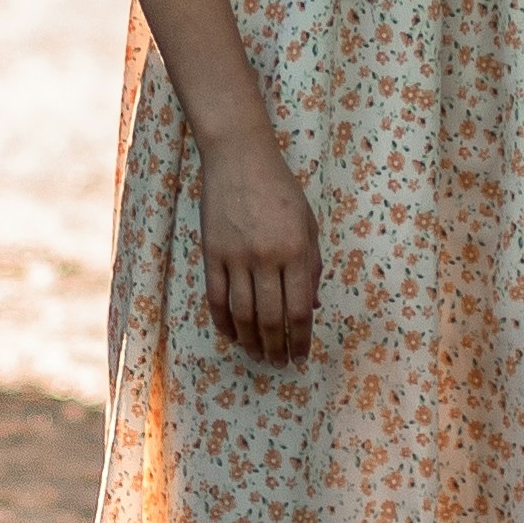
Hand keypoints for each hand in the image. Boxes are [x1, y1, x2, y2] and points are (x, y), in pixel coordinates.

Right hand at [199, 139, 321, 362]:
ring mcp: (236, 256)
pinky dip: (224, 323)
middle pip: (271, 318)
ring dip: (251, 342)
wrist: (239, 158)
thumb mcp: (307, 223)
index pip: (299, 309)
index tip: (301, 356)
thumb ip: (311, 265)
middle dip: (277, 348)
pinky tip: (232, 336)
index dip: (301, 339)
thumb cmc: (280, 189)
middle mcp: (266, 257)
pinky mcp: (211, 254)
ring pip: (243, 314)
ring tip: (258, 356)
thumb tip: (311, 308)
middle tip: (279, 364)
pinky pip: (216, 299)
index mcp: (296, 249)